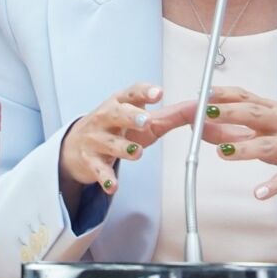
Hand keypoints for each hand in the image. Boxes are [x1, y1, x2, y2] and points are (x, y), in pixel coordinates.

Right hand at [58, 83, 180, 196]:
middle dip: (131, 117)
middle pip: (116, 114)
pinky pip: (99, 170)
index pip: (131, 93)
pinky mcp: (90, 162)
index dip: (145, 92)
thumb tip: (200, 109)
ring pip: (110, 144)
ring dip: (124, 149)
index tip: (159, 93)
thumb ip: (172, 115)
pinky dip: (106, 178)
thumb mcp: (144, 120)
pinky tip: (113, 185)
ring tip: (137, 153)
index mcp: (120, 103)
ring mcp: (96, 140)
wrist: (76, 146)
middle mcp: (105, 118)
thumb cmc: (117, 129)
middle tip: (146, 121)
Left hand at [160, 86, 276, 201]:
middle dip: (228, 114)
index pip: (246, 97)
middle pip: (254, 115)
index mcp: (275, 111)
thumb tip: (204, 129)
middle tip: (204, 116)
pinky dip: (273, 185)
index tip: (201, 94)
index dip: (223, 95)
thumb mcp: (274, 131)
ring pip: (268, 145)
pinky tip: (259, 193)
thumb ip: (242, 131)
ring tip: (224, 153)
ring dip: (244, 149)